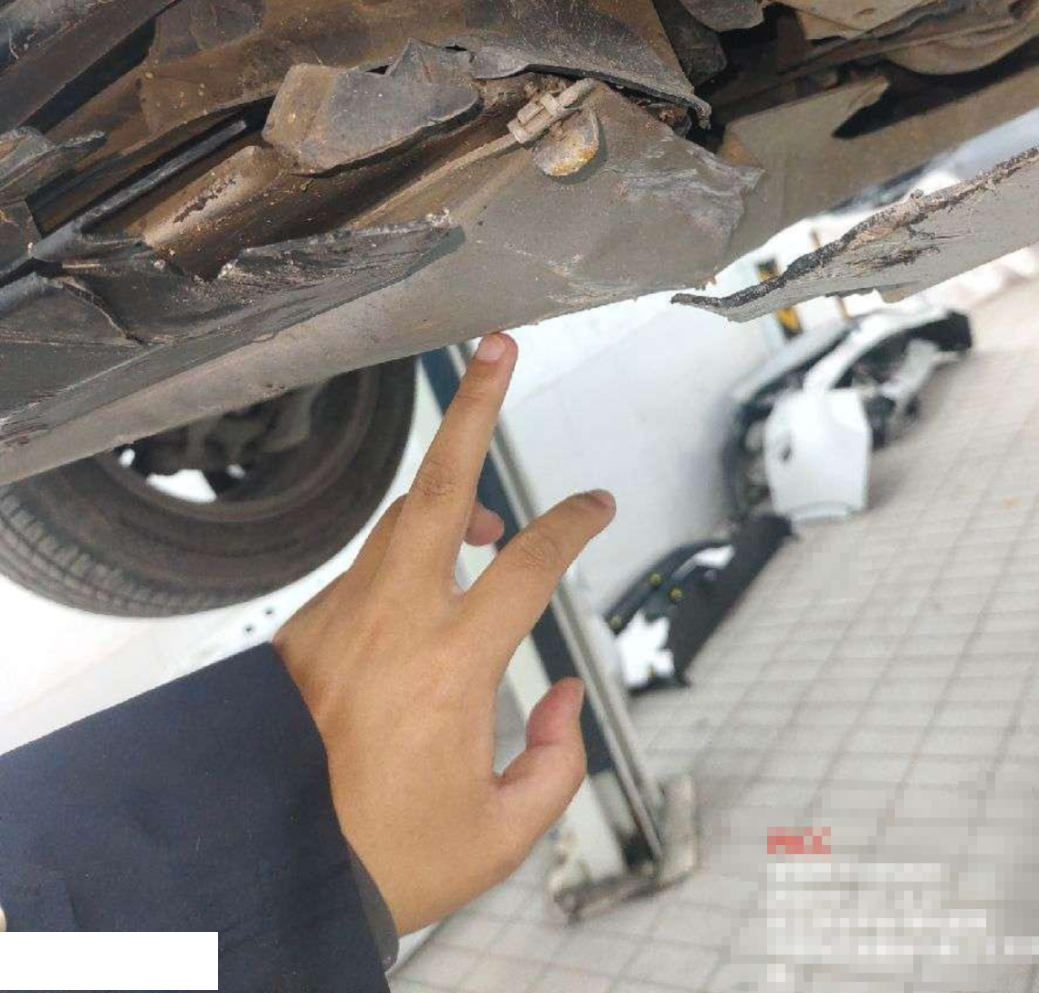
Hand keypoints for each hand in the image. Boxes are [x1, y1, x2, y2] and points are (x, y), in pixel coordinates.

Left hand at [274, 332, 615, 934]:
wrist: (262, 866)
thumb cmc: (383, 857)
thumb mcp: (501, 835)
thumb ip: (558, 763)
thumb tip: (567, 700)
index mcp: (450, 664)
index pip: (530, 565)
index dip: (573, 524)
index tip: (599, 505)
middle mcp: (394, 620)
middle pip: (442, 484)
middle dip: (474, 406)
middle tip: (497, 348)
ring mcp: (344, 615)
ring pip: (404, 518)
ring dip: (452, 490)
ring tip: (496, 517)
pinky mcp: (310, 626)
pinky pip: (374, 562)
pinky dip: (413, 548)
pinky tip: (434, 582)